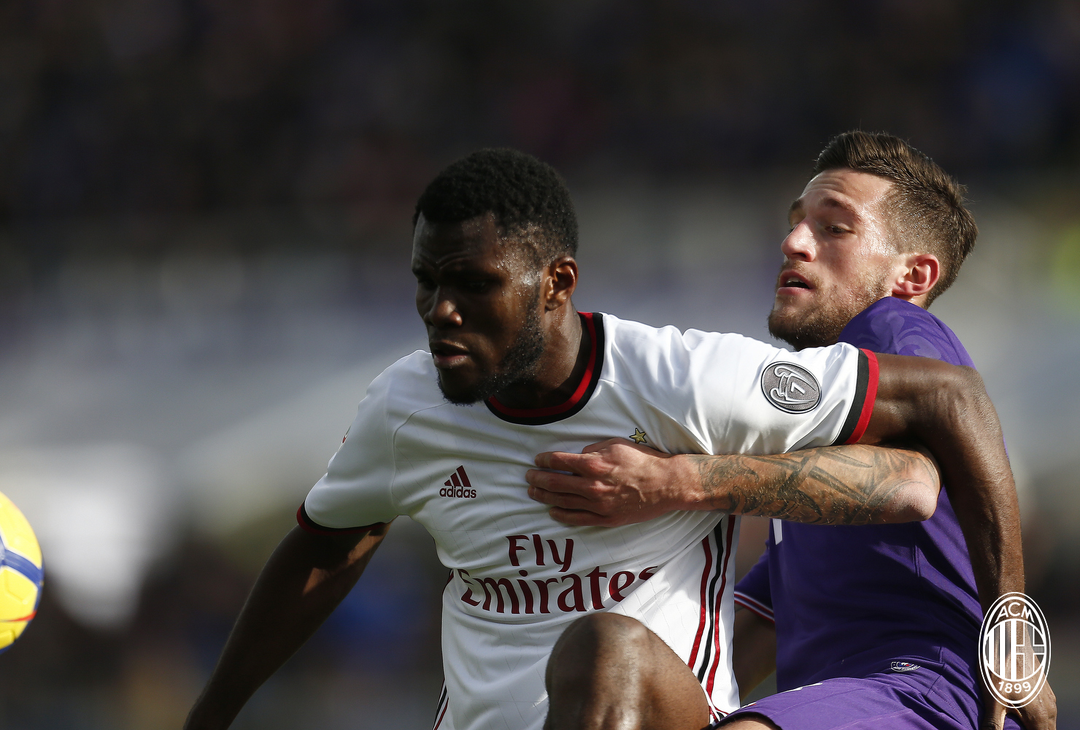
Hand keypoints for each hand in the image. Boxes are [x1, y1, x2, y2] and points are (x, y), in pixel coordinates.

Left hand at [527, 438, 691, 525]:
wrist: (666, 484)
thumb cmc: (642, 461)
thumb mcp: (615, 445)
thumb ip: (592, 450)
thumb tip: (576, 456)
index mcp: (593, 464)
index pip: (558, 461)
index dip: (543, 460)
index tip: (536, 460)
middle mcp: (591, 486)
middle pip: (555, 483)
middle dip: (537, 479)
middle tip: (528, 477)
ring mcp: (598, 505)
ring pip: (562, 502)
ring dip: (544, 497)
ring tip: (533, 492)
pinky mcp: (606, 518)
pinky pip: (578, 519)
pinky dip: (562, 515)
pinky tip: (552, 512)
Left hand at [978, 673, 1055, 729]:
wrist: (1011, 642)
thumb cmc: (1001, 670)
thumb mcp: (993, 700)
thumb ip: (993, 724)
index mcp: (1039, 717)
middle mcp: (1049, 710)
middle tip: (1018, 729)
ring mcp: (1049, 699)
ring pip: (1048, 723)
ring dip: (1038, 727)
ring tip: (1022, 726)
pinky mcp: (1046, 690)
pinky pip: (1047, 711)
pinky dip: (1039, 718)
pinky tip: (1025, 714)